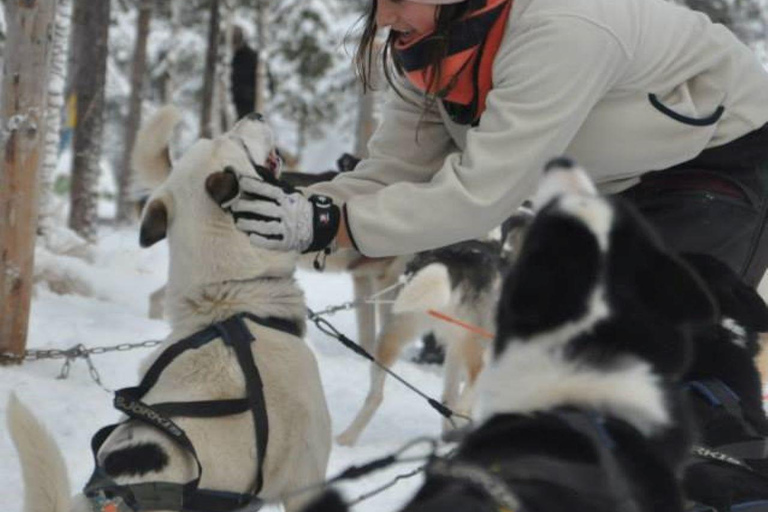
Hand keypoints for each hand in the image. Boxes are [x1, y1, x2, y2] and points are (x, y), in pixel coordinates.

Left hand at [223, 174, 339, 252]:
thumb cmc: (298, 207)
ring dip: (250, 225)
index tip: (241, 182)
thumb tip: (256, 169)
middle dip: (247, 207)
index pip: (270, 190)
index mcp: (288, 199)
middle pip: (265, 209)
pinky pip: (272, 243)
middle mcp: (288, 213)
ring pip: (266, 227)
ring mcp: (288, 229)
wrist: (319, 226)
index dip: (256, 186)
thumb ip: (273, 184)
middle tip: (234, 206)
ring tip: (238, 223)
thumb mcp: (290, 193)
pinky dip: (261, 241)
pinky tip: (251, 237)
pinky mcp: (288, 243)